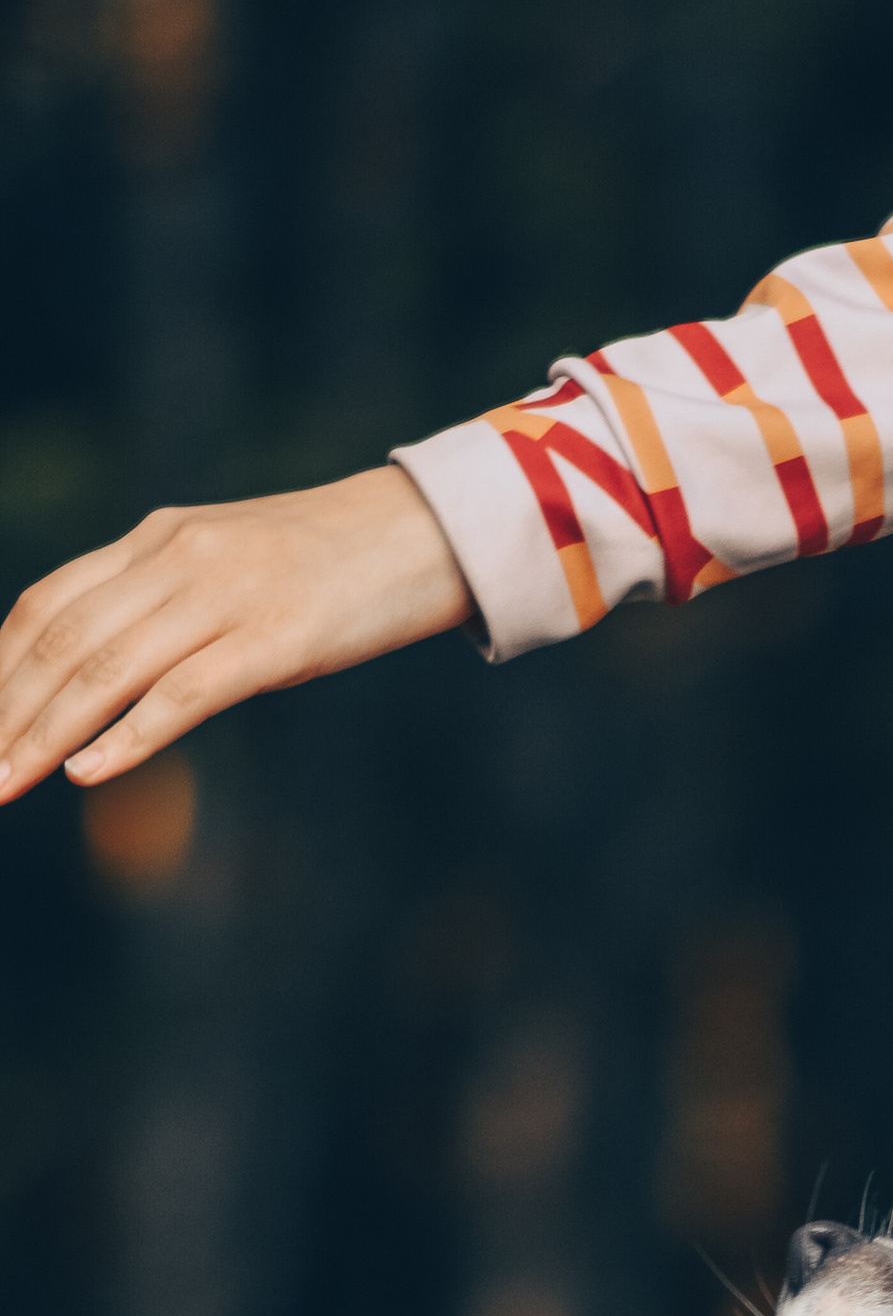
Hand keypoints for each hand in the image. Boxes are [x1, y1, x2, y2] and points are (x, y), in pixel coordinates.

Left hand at [0, 467, 472, 799]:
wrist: (428, 534)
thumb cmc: (334, 565)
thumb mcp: (233, 568)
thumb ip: (170, 602)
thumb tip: (113, 670)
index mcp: (157, 538)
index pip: (48, 603)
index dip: (0, 668)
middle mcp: (175, 557)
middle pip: (62, 641)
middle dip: (8, 710)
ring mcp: (224, 596)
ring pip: (106, 669)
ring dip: (45, 733)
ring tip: (6, 781)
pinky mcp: (276, 640)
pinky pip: (183, 692)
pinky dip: (127, 736)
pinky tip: (86, 772)